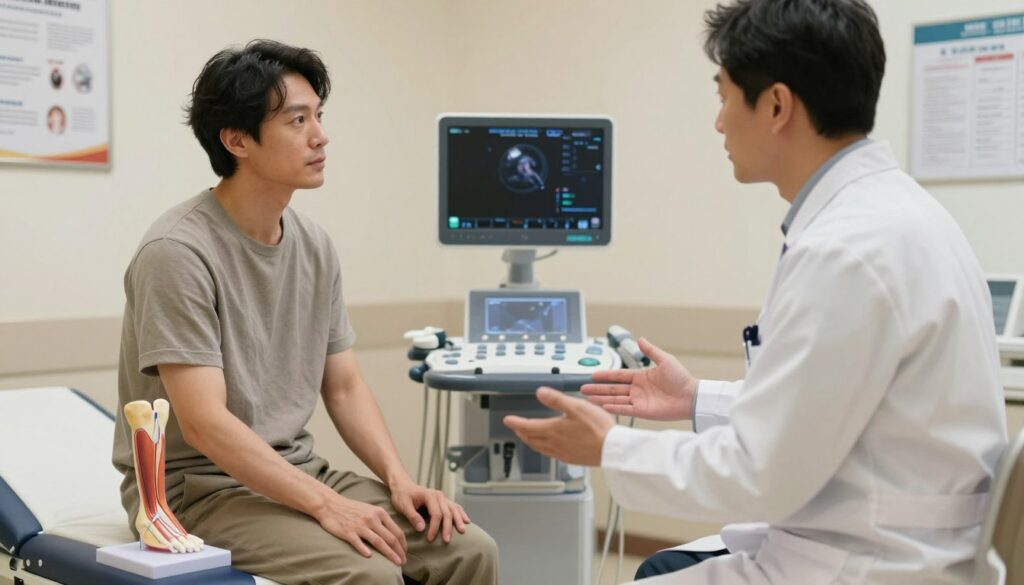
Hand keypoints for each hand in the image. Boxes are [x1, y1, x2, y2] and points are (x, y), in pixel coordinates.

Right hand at [314, 494, 407, 564]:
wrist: (331, 504)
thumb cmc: (352, 509)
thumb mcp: (371, 510)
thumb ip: (382, 521)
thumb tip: (394, 535)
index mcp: (380, 513)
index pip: (397, 531)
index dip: (403, 544)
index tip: (405, 553)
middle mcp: (372, 519)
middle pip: (390, 538)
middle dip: (399, 551)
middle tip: (403, 562)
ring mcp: (360, 525)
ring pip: (379, 542)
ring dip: (389, 554)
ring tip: (396, 562)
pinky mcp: (348, 532)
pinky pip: (358, 542)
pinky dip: (364, 550)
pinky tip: (370, 557)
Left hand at [388, 478, 469, 543]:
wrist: (403, 485)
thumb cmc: (402, 495)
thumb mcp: (403, 505)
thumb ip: (412, 516)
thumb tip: (422, 528)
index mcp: (429, 495)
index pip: (436, 513)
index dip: (434, 527)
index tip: (430, 539)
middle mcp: (438, 495)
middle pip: (447, 513)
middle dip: (447, 527)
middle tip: (446, 541)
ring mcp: (442, 498)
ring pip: (454, 509)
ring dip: (458, 520)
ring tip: (462, 531)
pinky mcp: (443, 501)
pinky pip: (455, 506)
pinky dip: (461, 513)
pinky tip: (466, 521)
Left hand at [503, 387, 615, 465]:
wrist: (612, 450)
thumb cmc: (597, 429)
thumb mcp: (576, 406)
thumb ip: (556, 399)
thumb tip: (540, 392)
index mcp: (553, 430)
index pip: (527, 426)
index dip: (515, 422)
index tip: (507, 420)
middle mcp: (554, 443)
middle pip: (531, 438)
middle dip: (521, 432)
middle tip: (515, 427)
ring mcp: (562, 452)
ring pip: (539, 447)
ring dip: (530, 440)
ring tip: (528, 436)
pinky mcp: (570, 458)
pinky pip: (549, 453)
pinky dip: (542, 447)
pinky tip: (548, 445)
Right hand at [581, 338, 697, 420]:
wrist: (690, 396)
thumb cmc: (681, 378)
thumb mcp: (665, 360)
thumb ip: (650, 351)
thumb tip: (640, 339)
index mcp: (641, 377)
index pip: (618, 376)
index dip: (606, 375)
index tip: (593, 375)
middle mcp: (637, 389)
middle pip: (613, 388)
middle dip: (597, 389)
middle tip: (583, 388)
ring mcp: (639, 401)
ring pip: (615, 399)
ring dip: (601, 399)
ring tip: (587, 398)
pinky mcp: (642, 412)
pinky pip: (624, 409)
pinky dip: (613, 408)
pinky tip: (602, 406)